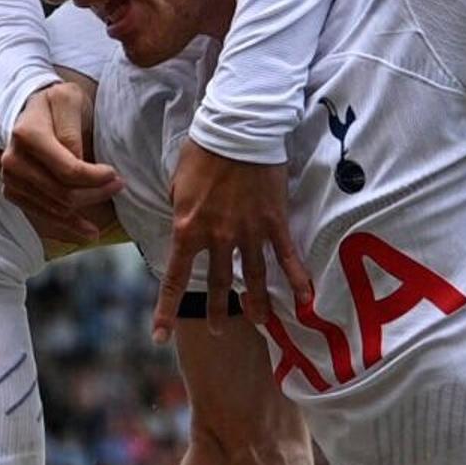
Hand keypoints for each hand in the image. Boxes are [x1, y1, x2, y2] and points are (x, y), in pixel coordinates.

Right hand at [0, 79, 119, 246]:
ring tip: (103, 213)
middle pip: (62, 193)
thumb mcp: (69, 100)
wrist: (29, 110)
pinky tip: (84, 231)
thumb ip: (71, 130)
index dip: (95, 178)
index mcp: (27, 135)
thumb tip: (77, 162)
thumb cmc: (55, 104)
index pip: (67, 170)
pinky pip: (42, 217)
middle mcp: (13, 160)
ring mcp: (10, 180)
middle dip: (95, 194)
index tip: (115, 174)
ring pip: (54, 209)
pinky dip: (65, 227)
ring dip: (82, 216)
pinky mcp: (13, 193)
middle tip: (118, 186)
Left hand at [161, 142, 299, 342]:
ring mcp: (249, 232)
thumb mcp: (177, 183)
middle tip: (216, 330)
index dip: (166, 310)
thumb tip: (184, 221)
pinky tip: (305, 300)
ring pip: (255, 277)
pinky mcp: (274, 222)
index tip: (160, 336)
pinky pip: (287, 256)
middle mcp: (218, 238)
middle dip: (217, 310)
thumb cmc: (202, 150)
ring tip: (259, 322)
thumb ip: (180, 210)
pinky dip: (297, 279)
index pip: (175, 278)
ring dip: (257, 303)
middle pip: (219, 284)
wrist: (237, 129)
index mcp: (188, 229)